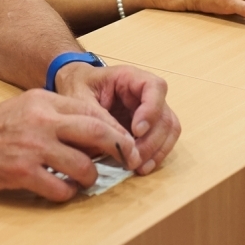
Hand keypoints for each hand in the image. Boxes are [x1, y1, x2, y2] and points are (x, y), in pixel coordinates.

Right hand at [0, 88, 140, 202]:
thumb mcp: (24, 108)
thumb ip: (55, 116)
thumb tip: (90, 133)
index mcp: (43, 100)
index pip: (92, 112)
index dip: (115, 130)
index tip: (128, 143)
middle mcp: (42, 119)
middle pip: (97, 134)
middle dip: (119, 151)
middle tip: (129, 162)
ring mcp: (33, 146)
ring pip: (84, 167)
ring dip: (89, 178)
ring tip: (82, 180)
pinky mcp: (22, 172)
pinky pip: (62, 189)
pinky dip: (66, 194)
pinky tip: (57, 190)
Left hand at [56, 62, 180, 176]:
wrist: (76, 87)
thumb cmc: (78, 86)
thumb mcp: (80, 98)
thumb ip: (99, 117)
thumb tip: (122, 144)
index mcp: (129, 77)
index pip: (154, 87)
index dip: (151, 110)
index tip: (136, 131)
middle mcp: (146, 92)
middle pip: (164, 114)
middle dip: (152, 140)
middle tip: (133, 158)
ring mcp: (150, 109)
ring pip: (168, 129)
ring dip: (157, 150)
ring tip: (138, 166)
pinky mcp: (149, 125)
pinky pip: (163, 139)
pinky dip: (156, 155)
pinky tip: (142, 166)